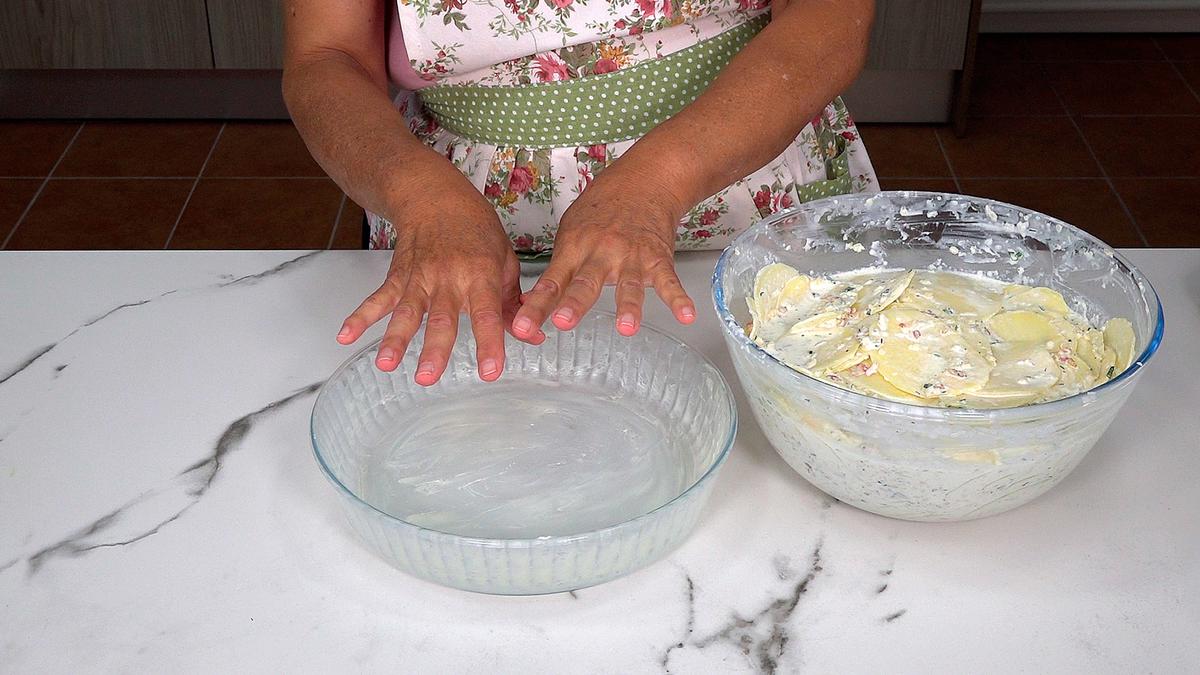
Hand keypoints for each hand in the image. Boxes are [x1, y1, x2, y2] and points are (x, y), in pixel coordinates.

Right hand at [337, 186, 543, 385]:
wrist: (436, 197)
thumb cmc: (476, 230)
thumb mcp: (505, 261)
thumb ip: (514, 304)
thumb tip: (531, 337)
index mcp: (480, 275)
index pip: (487, 314)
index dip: (489, 343)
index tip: (490, 371)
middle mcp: (448, 278)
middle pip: (441, 318)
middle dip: (434, 349)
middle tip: (428, 377)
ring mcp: (420, 278)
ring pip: (406, 312)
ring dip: (394, 339)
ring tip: (386, 365)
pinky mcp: (398, 277)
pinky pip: (378, 299)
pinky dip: (360, 317)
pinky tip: (346, 336)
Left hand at [510, 173, 695, 339]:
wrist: (643, 182)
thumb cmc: (602, 209)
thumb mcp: (570, 231)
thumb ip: (558, 269)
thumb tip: (534, 302)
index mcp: (575, 248)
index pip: (551, 282)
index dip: (536, 306)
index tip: (522, 327)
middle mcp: (601, 254)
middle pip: (586, 282)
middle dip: (574, 304)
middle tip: (563, 322)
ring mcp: (632, 257)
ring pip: (629, 284)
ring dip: (629, 306)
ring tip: (627, 328)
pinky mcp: (658, 259)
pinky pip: (669, 281)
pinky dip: (679, 298)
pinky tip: (686, 315)